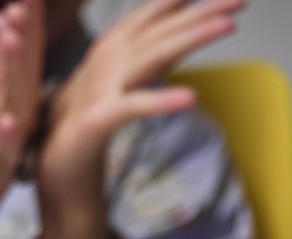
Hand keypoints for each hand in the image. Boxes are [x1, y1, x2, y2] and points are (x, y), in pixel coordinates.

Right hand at [31, 0, 243, 238]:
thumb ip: (142, 61)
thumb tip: (175, 42)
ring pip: (151, 57)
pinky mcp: (96, 121)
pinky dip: (160, 101)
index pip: (149, 18)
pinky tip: (190, 98)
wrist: (52, 168)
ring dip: (190, 39)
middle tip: (239, 1)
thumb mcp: (114, 86)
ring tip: (227, 26)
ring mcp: (99, 89)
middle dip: (200, 13)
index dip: (180, 1)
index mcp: (108, 52)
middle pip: (159, 31)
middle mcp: (104, 63)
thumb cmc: (84, 127)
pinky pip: (133, 107)